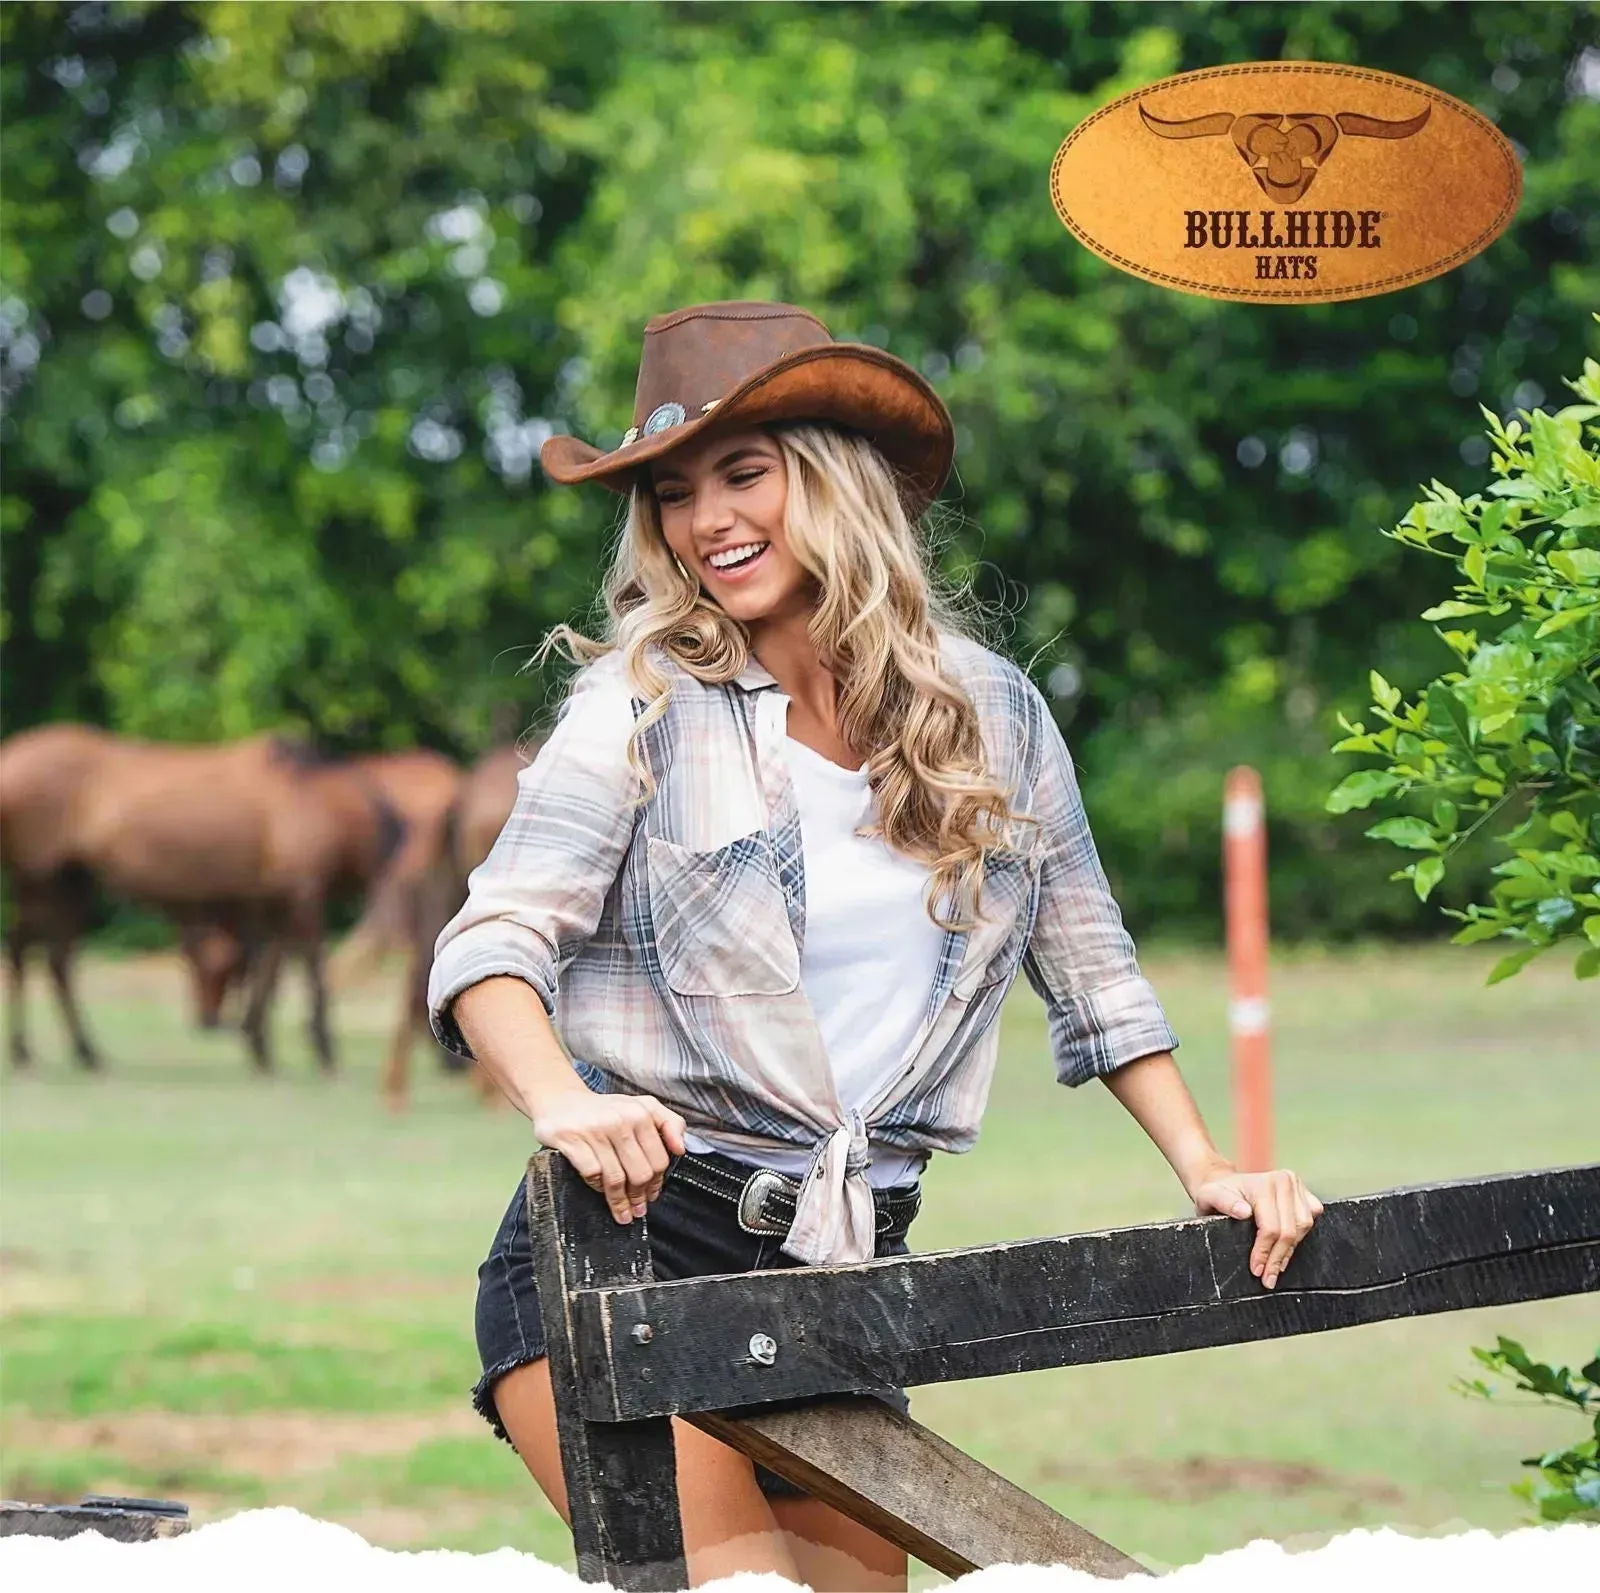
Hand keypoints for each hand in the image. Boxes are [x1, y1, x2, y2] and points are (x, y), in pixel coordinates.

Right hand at [532, 1089, 687, 1224]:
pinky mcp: (572, 1139)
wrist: (560, 1100)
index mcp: (641, 1113)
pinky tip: (599, 1190)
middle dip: (640, 1197)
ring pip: (616, 1178)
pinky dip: (597, 1186)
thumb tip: (681, 1148)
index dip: (657, 1183)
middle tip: (638, 1209)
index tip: (652, 1195)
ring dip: (620, 1201)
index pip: (658, 1159)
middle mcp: (620, 1120)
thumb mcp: (641, 1107)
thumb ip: (669, 1123)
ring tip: (623, 1213)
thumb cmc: (604, 1110)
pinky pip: (592, 1174)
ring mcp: (595, 1130)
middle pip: (640, 1173)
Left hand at [1190, 1165, 1324, 1289]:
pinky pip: (1313, 1219)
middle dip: (1277, 1258)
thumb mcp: (1210, 1196)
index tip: (1257, 1270)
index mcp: (1263, 1183)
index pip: (1271, 1227)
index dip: (1264, 1252)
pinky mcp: (1305, 1193)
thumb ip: (1224, 1202)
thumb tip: (1243, 1212)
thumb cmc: (1217, 1193)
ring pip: (1304, 1226)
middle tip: (1268, 1278)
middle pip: (1289, 1230)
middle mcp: (1284, 1181)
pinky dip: (1301, 1236)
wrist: (1226, 1183)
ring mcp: (1297, 1186)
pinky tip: (1286, 1248)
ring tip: (1276, 1266)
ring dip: (1290, 1250)